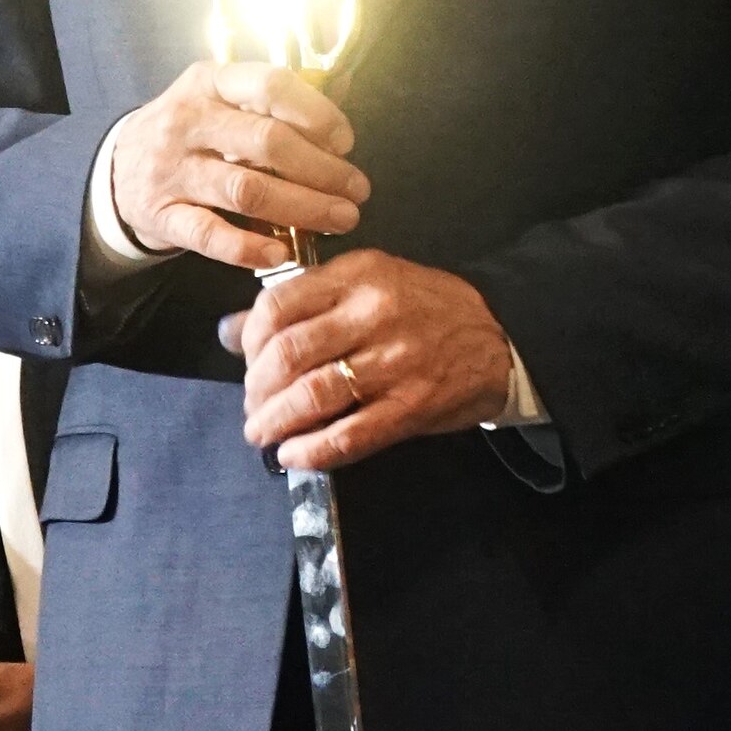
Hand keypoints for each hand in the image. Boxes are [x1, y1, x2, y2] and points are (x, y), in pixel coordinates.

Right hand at [104, 61, 367, 270]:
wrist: (117, 168)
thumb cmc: (190, 133)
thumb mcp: (218, 100)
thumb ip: (269, 108)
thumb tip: (337, 134)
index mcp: (209, 83)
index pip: (270, 85)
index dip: (316, 113)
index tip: (344, 141)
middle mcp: (188, 121)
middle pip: (266, 142)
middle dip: (322, 170)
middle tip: (357, 191)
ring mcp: (172, 169)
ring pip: (247, 190)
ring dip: (303, 208)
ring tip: (340, 219)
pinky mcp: (162, 215)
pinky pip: (211, 235)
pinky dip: (250, 248)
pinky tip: (282, 253)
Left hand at [233, 253, 514, 469]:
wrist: (501, 336)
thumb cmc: (426, 308)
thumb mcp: (367, 283)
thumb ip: (302, 302)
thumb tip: (230, 331)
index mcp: (358, 276)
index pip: (278, 305)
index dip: (250, 341)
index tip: (247, 362)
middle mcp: (374, 315)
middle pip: (288, 355)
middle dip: (256, 389)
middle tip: (252, 406)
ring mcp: (394, 363)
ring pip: (312, 397)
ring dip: (275, 422)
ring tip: (263, 433)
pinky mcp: (411, 407)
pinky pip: (349, 436)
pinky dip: (312, 451)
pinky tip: (294, 454)